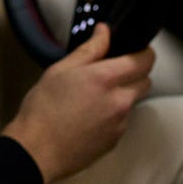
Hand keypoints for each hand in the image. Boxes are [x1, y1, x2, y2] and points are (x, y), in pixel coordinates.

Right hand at [1, 23, 154, 183]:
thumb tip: (105, 32)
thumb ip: (89, 49)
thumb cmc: (43, 110)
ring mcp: (120, 123)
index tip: (138, 51)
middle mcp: (120, 101)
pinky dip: (114, 115)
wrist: (37, 151)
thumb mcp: (61, 70)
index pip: (144, 61)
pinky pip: (123, 121)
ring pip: (133, 102)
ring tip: (95, 97)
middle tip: (114, 72)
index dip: (144, 53)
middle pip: (145, 82)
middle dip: (135, 74)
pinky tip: (91, 116)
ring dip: (123, 95)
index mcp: (106, 79)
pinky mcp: (116, 140)